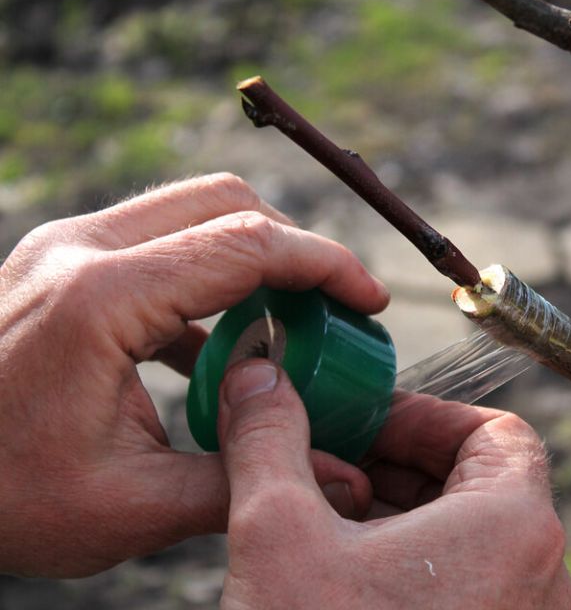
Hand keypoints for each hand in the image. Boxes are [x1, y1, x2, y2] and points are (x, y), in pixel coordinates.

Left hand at [0, 173, 387, 576]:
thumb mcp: (128, 507)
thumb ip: (244, 481)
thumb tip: (346, 480)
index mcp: (101, 298)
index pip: (248, 244)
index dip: (326, 266)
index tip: (371, 302)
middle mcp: (81, 249)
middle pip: (225, 202)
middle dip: (295, 248)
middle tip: (333, 310)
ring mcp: (65, 247)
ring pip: (192, 211)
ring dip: (252, 257)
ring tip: (285, 327)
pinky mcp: (61, 262)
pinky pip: (158, 244)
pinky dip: (209, 277)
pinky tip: (219, 346)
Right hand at [218, 359, 570, 608]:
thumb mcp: (279, 537)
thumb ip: (270, 442)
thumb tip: (258, 381)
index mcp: (515, 527)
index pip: (495, 431)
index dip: (424, 416)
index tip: (366, 423)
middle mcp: (540, 578)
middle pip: (482, 482)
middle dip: (401, 464)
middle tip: (335, 463)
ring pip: (473, 540)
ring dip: (404, 516)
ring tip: (331, 520)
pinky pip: (470, 589)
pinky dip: (416, 568)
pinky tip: (348, 578)